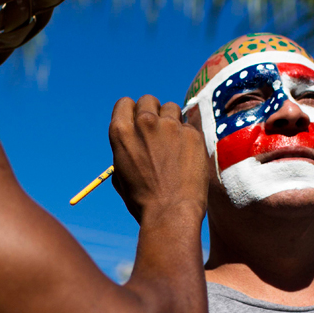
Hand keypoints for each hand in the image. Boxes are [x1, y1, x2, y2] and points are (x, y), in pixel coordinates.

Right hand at [108, 95, 208, 223]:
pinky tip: (186, 156)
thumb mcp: (121, 174)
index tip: (137, 121)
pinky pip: (189, 126)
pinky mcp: (192, 133)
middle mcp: (144, 123)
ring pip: (171, 108)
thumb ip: (125, 150)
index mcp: (121, 132)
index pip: (124, 103)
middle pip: (148, 100)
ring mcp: (170, 126)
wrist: (170, 212)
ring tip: (173, 143)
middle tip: (157, 130)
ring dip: (171, 120)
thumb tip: (132, 141)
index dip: (131, 112)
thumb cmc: (142, 200)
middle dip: (152, 111)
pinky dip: (187, 137)